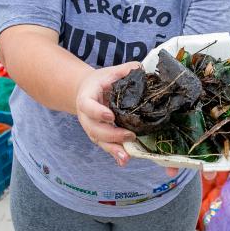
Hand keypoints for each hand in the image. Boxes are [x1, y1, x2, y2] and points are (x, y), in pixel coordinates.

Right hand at [74, 62, 179, 177]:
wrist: (88, 91)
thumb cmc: (101, 81)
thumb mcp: (110, 72)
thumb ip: (125, 70)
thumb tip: (143, 69)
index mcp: (86, 98)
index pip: (88, 106)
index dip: (98, 112)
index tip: (110, 116)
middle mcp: (86, 117)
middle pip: (94, 129)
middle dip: (111, 134)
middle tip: (129, 135)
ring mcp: (93, 128)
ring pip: (100, 141)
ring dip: (113, 150)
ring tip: (126, 157)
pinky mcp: (100, 136)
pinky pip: (106, 146)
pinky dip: (115, 154)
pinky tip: (124, 161)